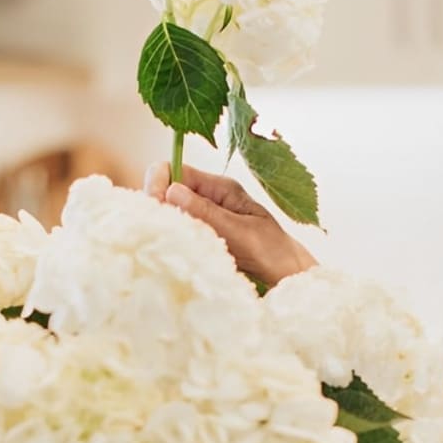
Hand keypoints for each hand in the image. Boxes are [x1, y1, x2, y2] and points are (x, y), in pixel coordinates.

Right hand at [143, 162, 318, 286]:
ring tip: (172, 240)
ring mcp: (204, 216)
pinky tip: (178, 248)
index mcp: (220, 187)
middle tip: (162, 227)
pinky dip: (173, 236)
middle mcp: (209, 197)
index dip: (158, 183)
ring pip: (169, 211)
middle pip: (165, 189)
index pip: (174, 169)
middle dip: (157, 205)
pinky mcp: (202, 234)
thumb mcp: (240, 231)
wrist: (287, 273)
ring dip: (165, 222)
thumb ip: (207, 212)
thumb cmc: (272, 251)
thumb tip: (171, 190)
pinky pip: (178, 229)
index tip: (156, 206)